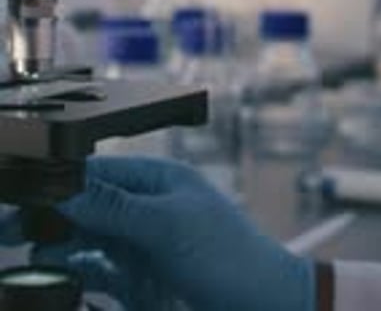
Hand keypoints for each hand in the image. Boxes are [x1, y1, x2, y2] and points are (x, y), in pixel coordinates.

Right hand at [5, 156, 314, 310]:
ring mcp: (139, 247)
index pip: (94, 172)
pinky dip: (74, 277)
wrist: (266, 307)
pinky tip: (57, 281)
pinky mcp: (139, 283)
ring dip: (57, 249)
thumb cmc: (230, 254)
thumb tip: (64, 187)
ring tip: (34, 259)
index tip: (21, 196)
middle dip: (48, 217)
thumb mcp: (169, 225)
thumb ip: (114, 207)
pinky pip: (96, 275)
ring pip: (84, 242)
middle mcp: (142, 209)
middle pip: (83, 207)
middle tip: (11, 231)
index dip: (56, 182)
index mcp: (154, 180)